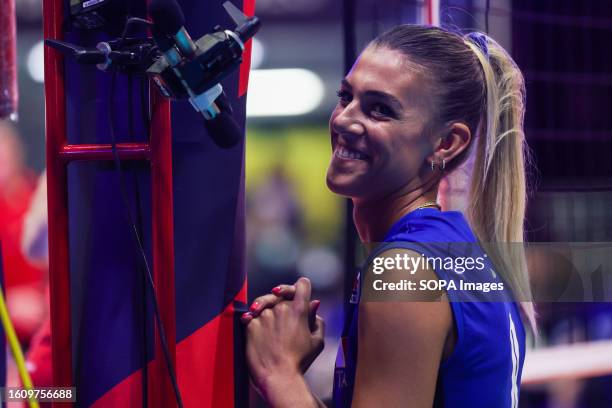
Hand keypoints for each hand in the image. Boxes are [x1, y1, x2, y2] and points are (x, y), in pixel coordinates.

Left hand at [244, 278, 324, 392]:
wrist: (278, 376)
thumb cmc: (300, 361)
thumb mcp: (317, 342)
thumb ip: (317, 320)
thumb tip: (313, 305)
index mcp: (300, 310)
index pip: (302, 285)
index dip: (302, 287)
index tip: (299, 291)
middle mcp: (282, 308)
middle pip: (281, 293)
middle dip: (283, 299)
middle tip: (281, 305)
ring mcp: (265, 314)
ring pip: (266, 303)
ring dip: (267, 308)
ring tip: (267, 319)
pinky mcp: (251, 324)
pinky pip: (252, 315)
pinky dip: (254, 319)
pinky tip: (255, 325)